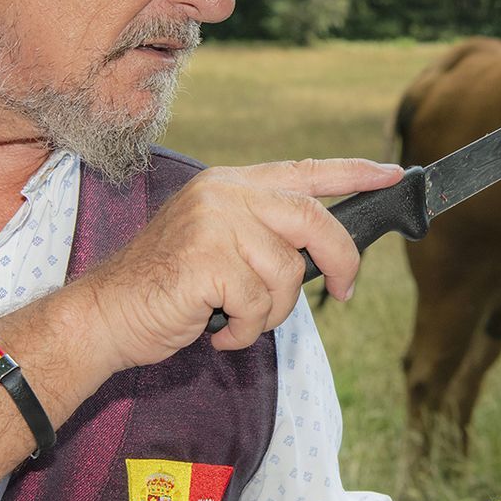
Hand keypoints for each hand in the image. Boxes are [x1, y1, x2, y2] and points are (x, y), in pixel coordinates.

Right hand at [78, 158, 404, 370]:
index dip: (355, 173)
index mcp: (231, 184)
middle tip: (343, 292)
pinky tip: (216, 328)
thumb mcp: (219, 246)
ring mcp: (214, 224)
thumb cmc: (165, 288)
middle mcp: (225, 194)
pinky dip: (244, 330)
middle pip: (312, 219)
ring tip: (233, 317)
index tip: (394, 174)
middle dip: (340, 260)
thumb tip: (325, 254)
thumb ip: (264, 236)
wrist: (106, 314)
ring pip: (287, 273)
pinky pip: (258, 303)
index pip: (305, 171)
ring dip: (270, 311)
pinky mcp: (206, 260)